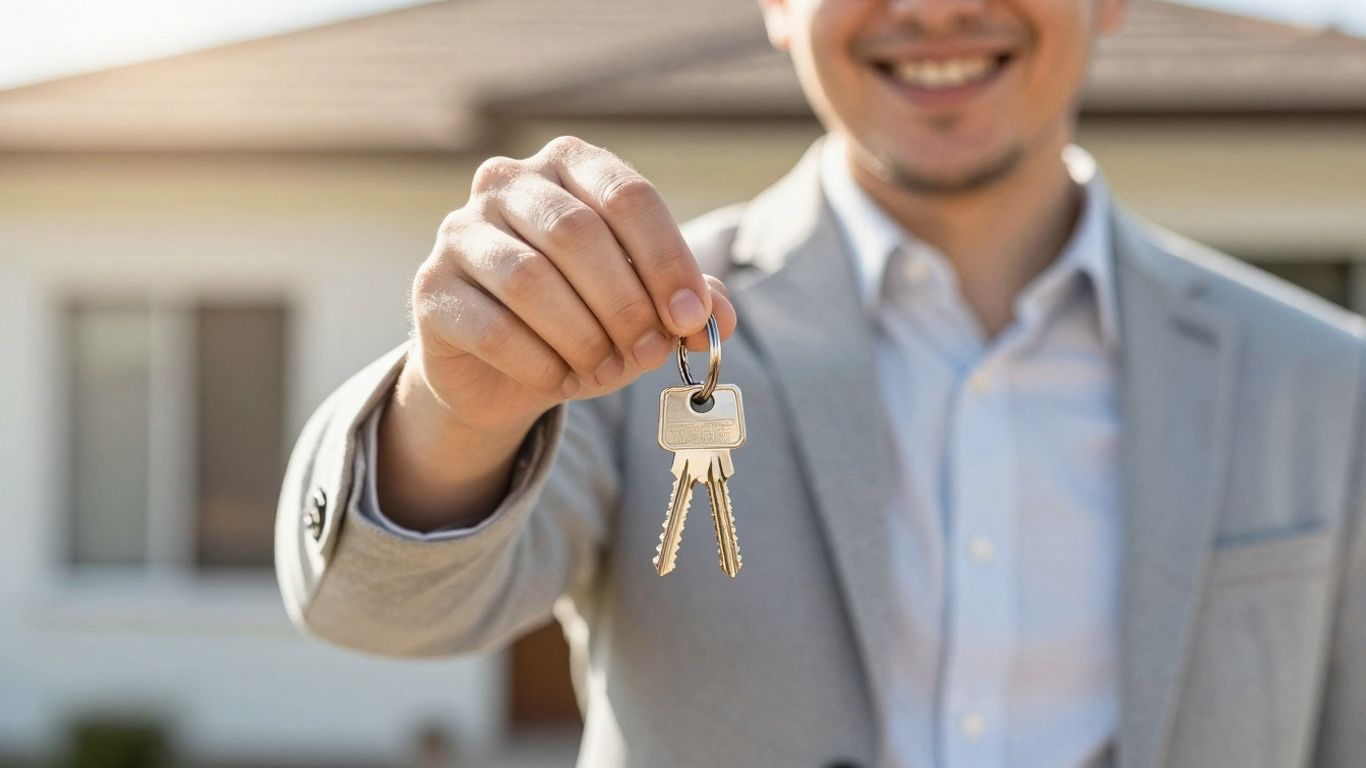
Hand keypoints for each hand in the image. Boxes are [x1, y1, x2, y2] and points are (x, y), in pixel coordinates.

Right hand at [406, 136, 737, 438]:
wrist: (500, 371)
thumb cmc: (582, 320)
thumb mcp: (643, 308)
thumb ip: (686, 304)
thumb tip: (720, 315)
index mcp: (570, 167)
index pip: (627, 196)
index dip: (666, 260)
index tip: (692, 317)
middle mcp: (508, 183)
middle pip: (577, 234)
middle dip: (625, 305)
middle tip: (649, 353)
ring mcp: (460, 231)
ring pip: (530, 280)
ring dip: (582, 336)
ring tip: (605, 370)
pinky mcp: (430, 288)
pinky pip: (491, 327)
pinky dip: (539, 362)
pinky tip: (559, 379)